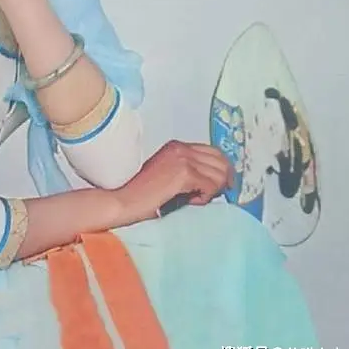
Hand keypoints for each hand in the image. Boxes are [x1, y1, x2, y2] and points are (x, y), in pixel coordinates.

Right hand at [113, 140, 233, 226]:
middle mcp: (181, 148)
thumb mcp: (168, 174)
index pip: (214, 152)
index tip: (223, 186)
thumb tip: (214, 182)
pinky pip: (211, 186)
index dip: (223, 169)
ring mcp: (183, 159)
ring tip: (195, 199)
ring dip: (212, 190)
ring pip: (219, 174)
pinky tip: (191, 201)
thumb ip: (189, 170)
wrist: (125, 201)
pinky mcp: (184, 173)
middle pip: (221, 161)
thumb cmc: (143, 194)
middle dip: (221, 180)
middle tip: (210, 196)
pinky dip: (205, 197)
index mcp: (177, 146)